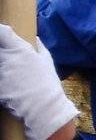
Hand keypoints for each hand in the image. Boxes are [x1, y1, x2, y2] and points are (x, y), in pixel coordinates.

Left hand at [0, 25, 76, 139]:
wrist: (42, 107)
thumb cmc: (47, 82)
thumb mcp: (47, 61)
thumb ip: (39, 47)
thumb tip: (35, 39)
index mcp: (18, 49)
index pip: (1, 32)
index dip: (1, 33)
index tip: (2, 35)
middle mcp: (5, 58)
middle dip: (2, 52)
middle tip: (8, 59)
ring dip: (2, 66)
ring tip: (12, 74)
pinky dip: (2, 80)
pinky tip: (11, 86)